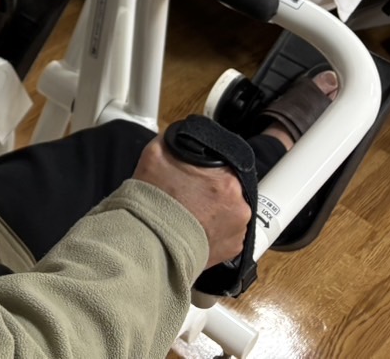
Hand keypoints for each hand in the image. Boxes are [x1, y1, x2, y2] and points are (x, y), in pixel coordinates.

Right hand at [133, 137, 250, 268]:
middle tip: (191, 195)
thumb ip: (175, 141)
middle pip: (230, 190)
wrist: (148, 242)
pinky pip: (228, 234)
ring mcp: (239, 232)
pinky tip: (196, 228)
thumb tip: (181, 137)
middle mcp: (240, 207)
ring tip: (192, 214)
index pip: (226, 164)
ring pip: (230, 212)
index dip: (210, 169)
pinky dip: (215, 231)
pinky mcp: (233, 251)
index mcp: (227, 180)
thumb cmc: (153, 201)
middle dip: (213, 191)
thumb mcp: (156, 154)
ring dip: (216, 211)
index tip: (197, 175)